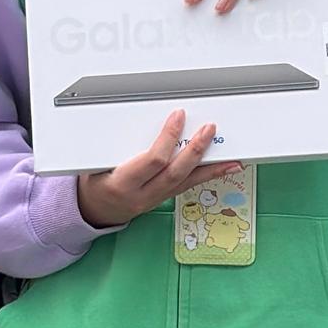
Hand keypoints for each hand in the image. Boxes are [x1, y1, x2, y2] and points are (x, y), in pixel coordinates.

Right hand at [75, 109, 222, 225]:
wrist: (95, 210)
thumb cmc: (94, 182)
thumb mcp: (96, 162)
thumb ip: (118, 143)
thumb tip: (138, 117)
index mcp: (122, 183)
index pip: (153, 161)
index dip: (168, 138)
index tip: (178, 117)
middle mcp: (142, 195)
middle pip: (176, 172)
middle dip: (195, 150)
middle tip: (209, 130)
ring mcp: (155, 200)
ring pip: (187, 182)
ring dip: (211, 168)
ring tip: (233, 157)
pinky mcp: (164, 199)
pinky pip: (188, 186)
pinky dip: (207, 176)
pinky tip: (223, 168)